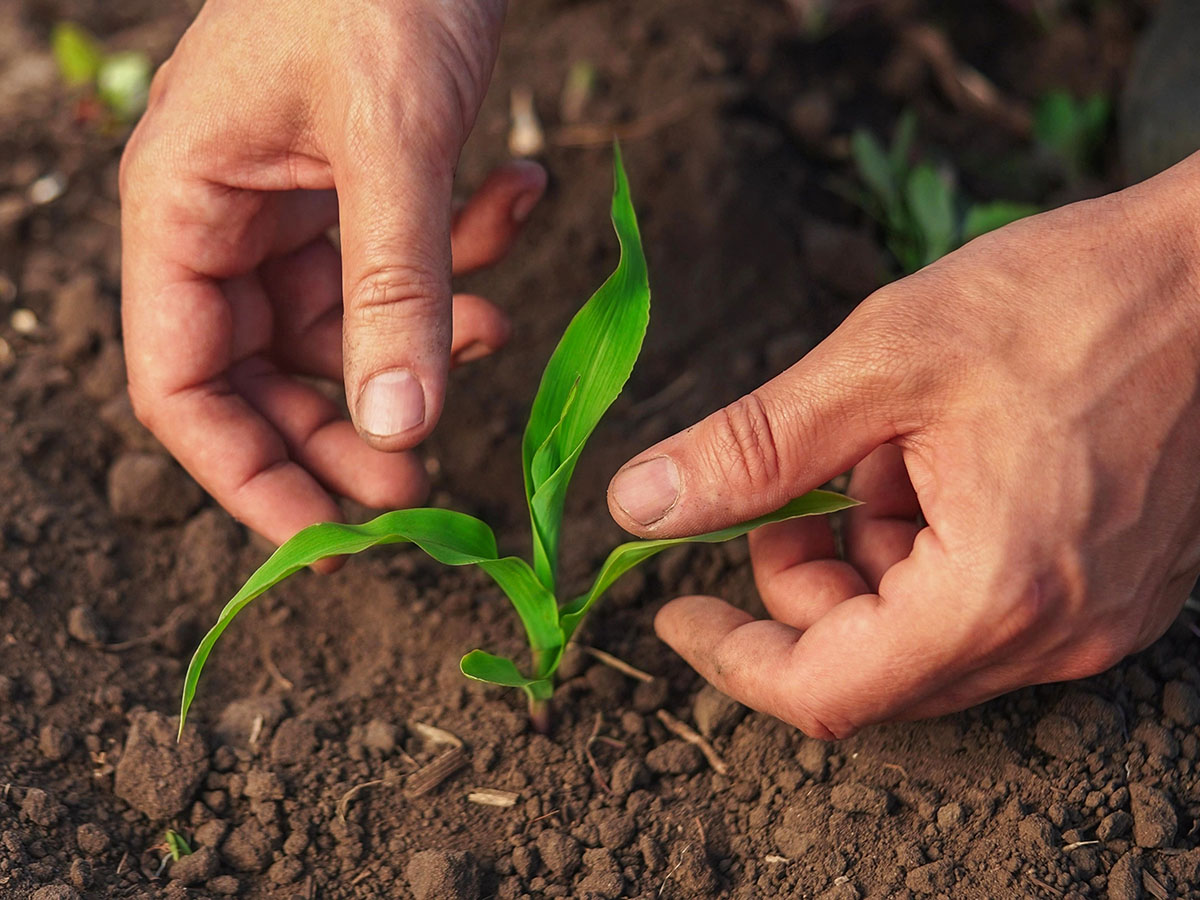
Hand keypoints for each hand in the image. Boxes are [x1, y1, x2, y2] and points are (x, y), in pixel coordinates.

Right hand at [120, 0, 542, 546]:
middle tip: (429, 481)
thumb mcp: (391, 145)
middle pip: (268, 377)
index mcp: (184, 211)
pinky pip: (401, 264)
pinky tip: (516, 198)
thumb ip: (394, 290)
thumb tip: (400, 427)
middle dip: (354, 427)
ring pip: (349, 328)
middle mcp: (228, 220)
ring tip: (497, 322)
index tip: (329, 538)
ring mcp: (296, 205)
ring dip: (427, 337)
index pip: (184, 386)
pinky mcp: (362, 186)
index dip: (248, 476)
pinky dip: (463, 257)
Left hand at [608, 152, 1199, 739]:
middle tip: (795, 487)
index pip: (825, 689)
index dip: (732, 655)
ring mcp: (1093, 619)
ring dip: (866, 553)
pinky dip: (927, 546)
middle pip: (870, 663)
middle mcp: (1055, 635)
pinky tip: (941, 458)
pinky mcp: (1110, 589)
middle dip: (802, 582)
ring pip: (919, 632)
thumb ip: (752, 450)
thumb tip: (641, 504)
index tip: (673, 606)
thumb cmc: (1068, 300)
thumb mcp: (880, 362)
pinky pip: (978, 603)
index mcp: (996, 593)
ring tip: (890, 449)